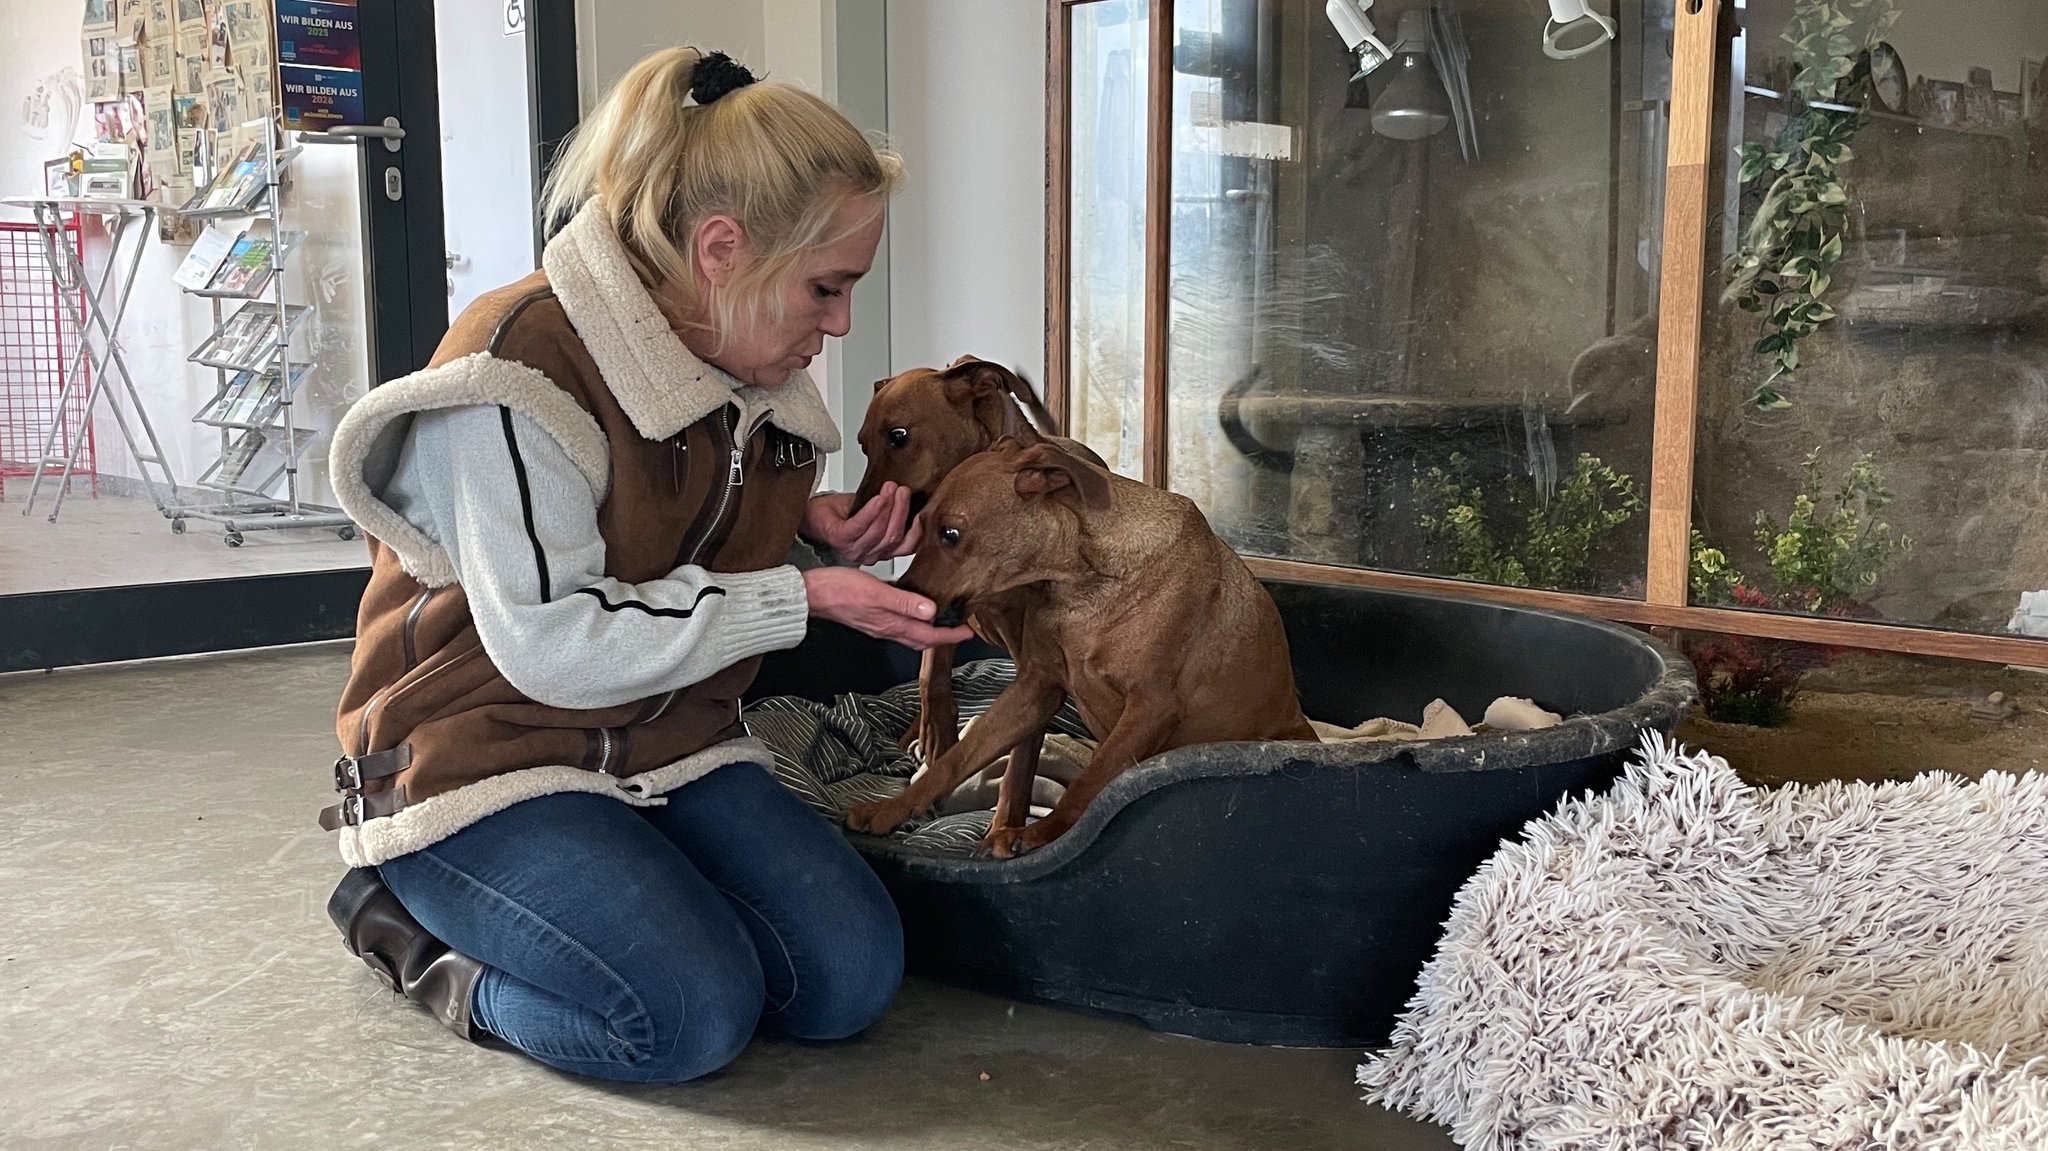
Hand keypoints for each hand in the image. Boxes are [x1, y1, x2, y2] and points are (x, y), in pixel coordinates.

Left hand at [801, 486, 920, 565]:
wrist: (813, 513)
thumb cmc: (841, 514)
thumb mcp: (873, 515)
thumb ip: (892, 515)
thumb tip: (914, 499)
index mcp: (880, 551)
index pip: (906, 547)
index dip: (917, 531)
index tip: (923, 511)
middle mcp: (869, 555)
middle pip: (894, 537)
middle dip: (901, 511)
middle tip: (903, 491)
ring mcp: (854, 549)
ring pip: (880, 532)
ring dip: (888, 507)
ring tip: (891, 488)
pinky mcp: (840, 539)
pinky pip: (860, 525)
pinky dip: (872, 511)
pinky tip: (878, 498)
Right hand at [802, 567, 973, 650]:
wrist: (812, 594)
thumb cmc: (839, 590)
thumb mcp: (876, 592)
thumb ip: (904, 602)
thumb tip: (930, 611)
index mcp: (891, 624)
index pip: (928, 636)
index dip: (950, 636)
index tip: (968, 633)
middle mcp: (886, 628)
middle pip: (922, 639)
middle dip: (943, 636)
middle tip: (960, 630)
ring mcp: (878, 624)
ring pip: (910, 632)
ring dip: (928, 630)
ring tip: (943, 621)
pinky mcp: (871, 617)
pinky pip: (899, 623)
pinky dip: (912, 620)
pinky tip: (913, 609)